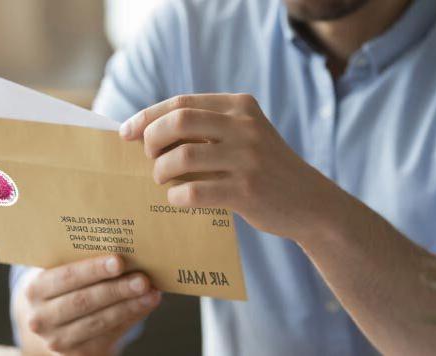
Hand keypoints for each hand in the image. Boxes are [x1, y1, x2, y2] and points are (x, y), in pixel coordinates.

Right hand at [15, 255, 160, 354]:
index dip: (93, 270)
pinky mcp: (76, 355)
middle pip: (83, 301)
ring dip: (128, 306)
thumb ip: (85, 264)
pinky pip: (107, 336)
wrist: (52, 322)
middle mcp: (40, 317)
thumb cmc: (64, 286)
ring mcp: (57, 340)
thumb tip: (127, 255)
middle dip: (116, 289)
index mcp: (35, 289)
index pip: (66, 277)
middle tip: (142, 279)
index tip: (118, 261)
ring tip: (151, 293)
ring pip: (97, 322)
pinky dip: (129, 319)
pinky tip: (145, 305)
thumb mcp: (62, 273)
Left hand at [120, 94, 343, 240]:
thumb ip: (208, 129)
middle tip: (146, 157)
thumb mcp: (244, 136)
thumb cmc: (263, 169)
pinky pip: (195, 191)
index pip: (181, 103)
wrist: (310, 202)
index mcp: (239, 106)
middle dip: (151, 139)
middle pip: (178, 122)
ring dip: (161, 171)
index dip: (147, 116)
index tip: (126, 132)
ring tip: (162, 180)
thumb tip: (146, 134)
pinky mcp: (247, 190)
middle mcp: (244, 126)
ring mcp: (247, 158)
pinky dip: (177, 196)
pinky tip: (178, 199)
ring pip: (182, 157)